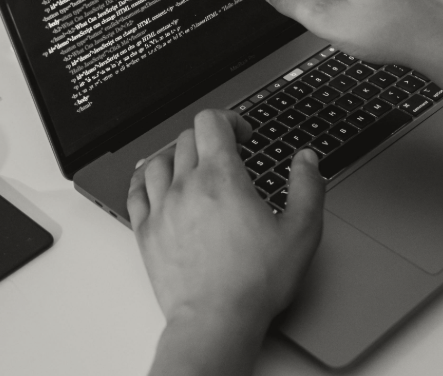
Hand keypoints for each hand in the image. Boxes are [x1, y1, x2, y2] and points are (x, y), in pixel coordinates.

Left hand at [128, 110, 323, 328]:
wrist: (216, 322)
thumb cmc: (255, 282)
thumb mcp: (300, 232)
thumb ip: (307, 187)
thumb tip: (306, 159)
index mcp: (222, 177)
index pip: (211, 121)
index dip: (229, 119)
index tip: (242, 135)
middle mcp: (187, 185)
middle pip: (187, 138)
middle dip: (209, 139)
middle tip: (225, 155)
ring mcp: (162, 207)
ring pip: (158, 159)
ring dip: (177, 156)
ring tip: (192, 167)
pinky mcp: (146, 231)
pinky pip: (135, 190)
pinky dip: (144, 179)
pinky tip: (155, 183)